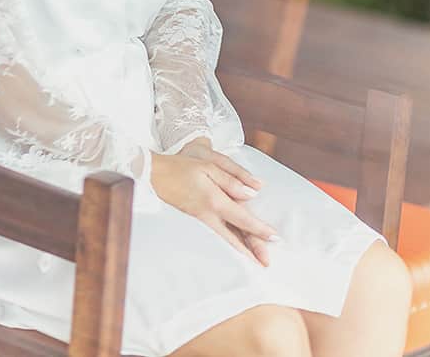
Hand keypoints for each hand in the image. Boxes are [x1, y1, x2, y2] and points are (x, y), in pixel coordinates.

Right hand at [151, 149, 277, 266]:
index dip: (259, 229)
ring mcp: (201, 219)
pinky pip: (217, 234)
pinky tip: (235, 246)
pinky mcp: (196, 219)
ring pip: (226, 238)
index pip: (242, 219)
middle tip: (267, 263)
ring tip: (255, 260)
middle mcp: (209, 215)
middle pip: (235, 236)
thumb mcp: (208, 165)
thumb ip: (231, 179)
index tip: (275, 237)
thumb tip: (251, 194)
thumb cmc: (182, 167)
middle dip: (252, 250)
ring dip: (241, 249)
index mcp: (214, 200)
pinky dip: (229, 242)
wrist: (155, 175)